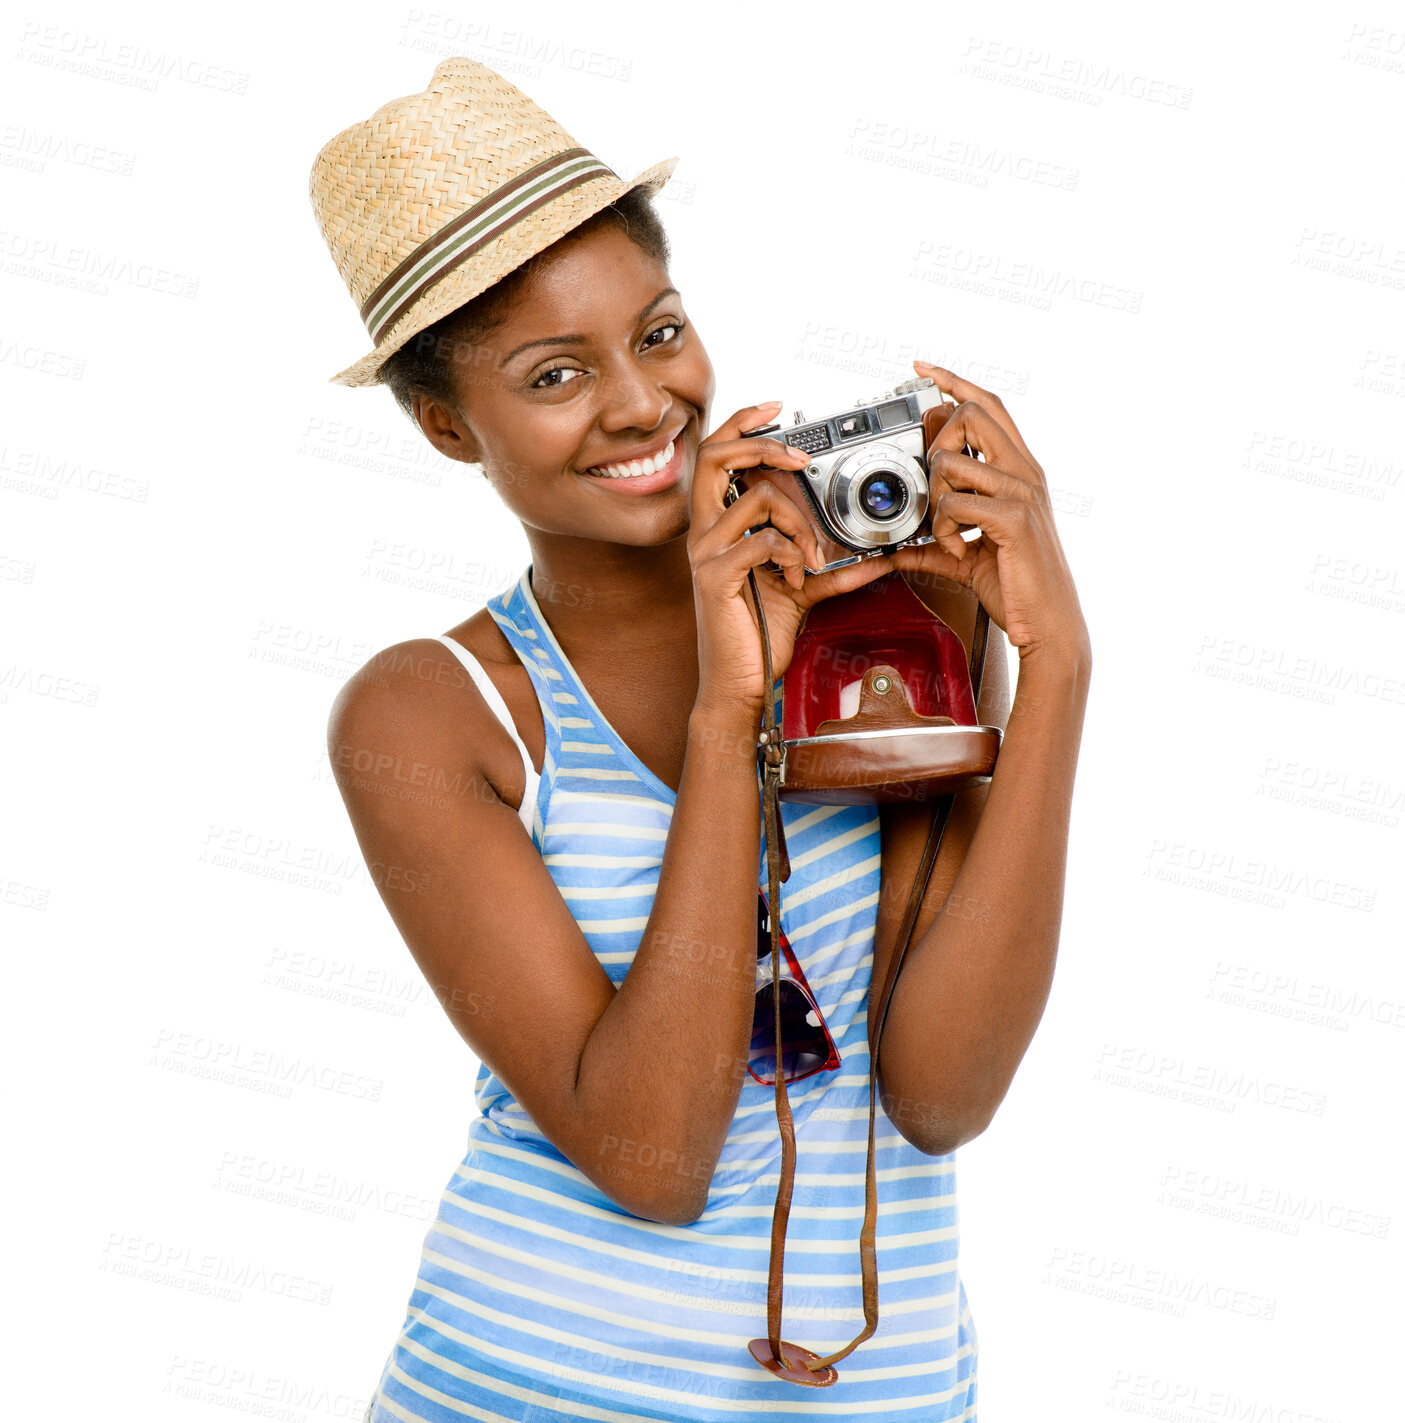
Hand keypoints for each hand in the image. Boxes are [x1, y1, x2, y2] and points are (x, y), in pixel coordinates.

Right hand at [688, 402, 897, 714]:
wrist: (741, 687)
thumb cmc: (759, 637)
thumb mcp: (803, 590)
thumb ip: (833, 567)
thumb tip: (881, 555)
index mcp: (718, 527)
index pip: (716, 457)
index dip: (741, 425)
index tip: (774, 410)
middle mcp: (704, 533)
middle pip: (713, 457)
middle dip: (761, 444)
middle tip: (799, 457)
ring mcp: (705, 554)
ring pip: (754, 500)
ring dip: (798, 521)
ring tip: (812, 555)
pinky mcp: (715, 577)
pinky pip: (760, 542)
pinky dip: (791, 553)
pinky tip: (798, 578)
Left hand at [890, 363, 1089, 668]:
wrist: (1049, 624)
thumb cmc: (1018, 587)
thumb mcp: (968, 559)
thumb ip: (934, 546)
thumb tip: (896, 549)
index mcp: (1019, 470)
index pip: (989, 404)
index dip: (954, 381)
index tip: (923, 369)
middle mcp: (1025, 471)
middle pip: (972, 412)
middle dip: (936, 438)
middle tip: (931, 482)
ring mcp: (1022, 491)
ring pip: (953, 459)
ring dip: (934, 495)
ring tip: (944, 530)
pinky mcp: (1013, 517)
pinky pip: (955, 502)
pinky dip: (941, 527)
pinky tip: (955, 550)